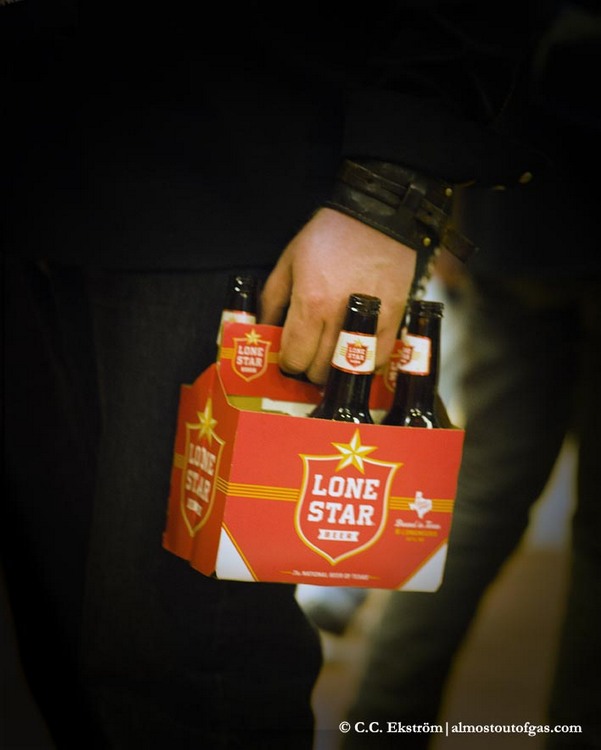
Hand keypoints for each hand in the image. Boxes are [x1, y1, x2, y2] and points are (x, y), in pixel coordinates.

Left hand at [260, 208, 416, 383]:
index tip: (288, 357)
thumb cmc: (328, 236)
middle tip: (308, 356)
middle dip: (308, 369)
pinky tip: (354, 353)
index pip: (294, 357)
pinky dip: (363, 364)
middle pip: (319, 370)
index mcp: (310, 303)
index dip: (288, 363)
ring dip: (334, 370)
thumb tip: (263, 330)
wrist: (376, 217)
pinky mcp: (393, 320)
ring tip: (329, 357)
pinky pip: (376, 360)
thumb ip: (272, 300)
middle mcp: (338, 318)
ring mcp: (368, 322)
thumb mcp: (289, 261)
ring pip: (347, 371)